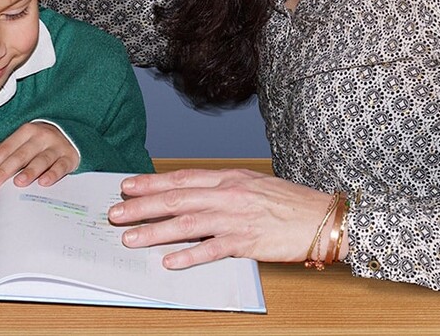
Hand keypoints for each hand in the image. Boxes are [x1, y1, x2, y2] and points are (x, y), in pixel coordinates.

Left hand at [0, 121, 79, 189]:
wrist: (72, 134)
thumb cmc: (41, 141)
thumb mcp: (22, 141)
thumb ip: (4, 149)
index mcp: (26, 131)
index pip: (5, 149)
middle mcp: (41, 137)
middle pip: (20, 155)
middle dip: (4, 171)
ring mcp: (56, 146)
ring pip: (41, 160)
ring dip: (29, 171)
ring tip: (18, 183)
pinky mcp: (69, 157)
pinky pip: (61, 166)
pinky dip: (53, 174)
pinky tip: (44, 182)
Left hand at [107, 168, 337, 268]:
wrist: (324, 218)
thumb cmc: (290, 204)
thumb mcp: (253, 186)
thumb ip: (223, 191)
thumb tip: (193, 198)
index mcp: (230, 178)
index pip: (182, 178)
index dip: (152, 182)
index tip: (127, 185)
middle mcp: (229, 194)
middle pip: (177, 198)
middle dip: (142, 206)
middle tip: (115, 213)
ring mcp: (237, 218)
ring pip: (187, 223)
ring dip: (155, 231)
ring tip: (131, 238)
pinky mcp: (248, 241)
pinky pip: (213, 249)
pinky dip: (189, 255)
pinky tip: (169, 261)